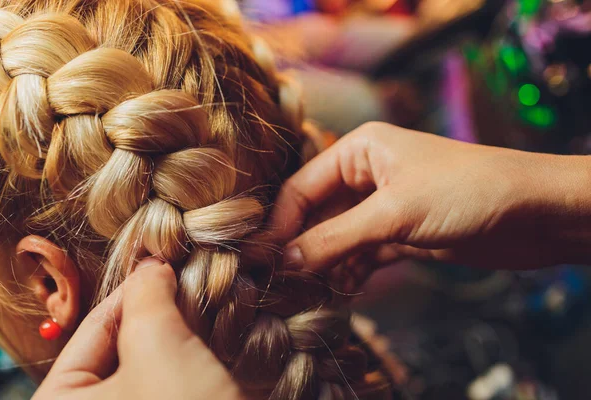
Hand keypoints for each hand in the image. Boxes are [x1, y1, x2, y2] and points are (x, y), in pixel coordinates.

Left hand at [33, 259, 242, 399]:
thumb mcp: (157, 344)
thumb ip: (146, 294)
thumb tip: (151, 268)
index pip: (91, 331)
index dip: (131, 292)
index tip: (162, 268)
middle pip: (118, 347)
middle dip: (156, 315)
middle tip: (184, 289)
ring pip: (146, 364)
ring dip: (175, 337)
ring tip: (200, 312)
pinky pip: (164, 384)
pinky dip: (185, 362)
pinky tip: (208, 345)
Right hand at [270, 122, 590, 275]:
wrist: (533, 213)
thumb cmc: (465, 192)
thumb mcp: (393, 213)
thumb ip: (336, 238)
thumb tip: (285, 261)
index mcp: (359, 151)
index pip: (302, 187)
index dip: (281, 223)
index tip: (261, 259)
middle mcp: (366, 175)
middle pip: (317, 214)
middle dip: (301, 247)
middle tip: (281, 283)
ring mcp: (383, 207)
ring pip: (337, 237)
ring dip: (324, 264)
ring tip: (308, 293)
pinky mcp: (400, 234)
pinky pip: (361, 254)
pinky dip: (350, 272)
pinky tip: (340, 292)